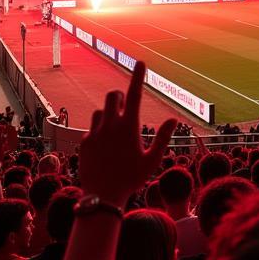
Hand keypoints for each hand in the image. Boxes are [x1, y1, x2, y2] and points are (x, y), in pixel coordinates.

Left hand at [79, 62, 176, 204]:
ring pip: (100, 112)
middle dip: (120, 97)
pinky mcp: (84, 142)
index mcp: (129, 127)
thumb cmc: (132, 180)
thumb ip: (163, 137)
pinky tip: (104, 150)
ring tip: (115, 132)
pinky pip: (91, 129)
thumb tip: (174, 119)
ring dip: (108, 115)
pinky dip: (99, 132)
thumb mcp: (152, 160)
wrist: (103, 197)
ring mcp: (95, 133)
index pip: (135, 94)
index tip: (140, 62)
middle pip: (113, 96)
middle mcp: (110, 125)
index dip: (138, 76)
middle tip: (125, 107)